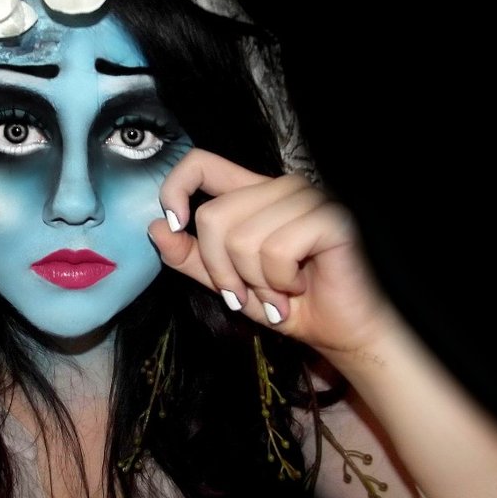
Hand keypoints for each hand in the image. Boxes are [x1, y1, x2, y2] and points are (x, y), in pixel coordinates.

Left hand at [148, 148, 395, 359]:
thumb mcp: (226, 282)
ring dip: (256, 282)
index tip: (175, 225)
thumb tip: (155, 228)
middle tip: (250, 293)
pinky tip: (300, 287)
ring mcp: (309, 198)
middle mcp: (280, 187)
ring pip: (242, 238)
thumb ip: (189, 257)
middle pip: (213, 216)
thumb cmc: (286, 304)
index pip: (200, 164)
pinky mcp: (332, 217)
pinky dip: (280, 282)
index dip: (175, 189)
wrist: (340, 333)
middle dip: (223, 270)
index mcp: (253, 194)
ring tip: (280, 294)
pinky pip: (276, 250)